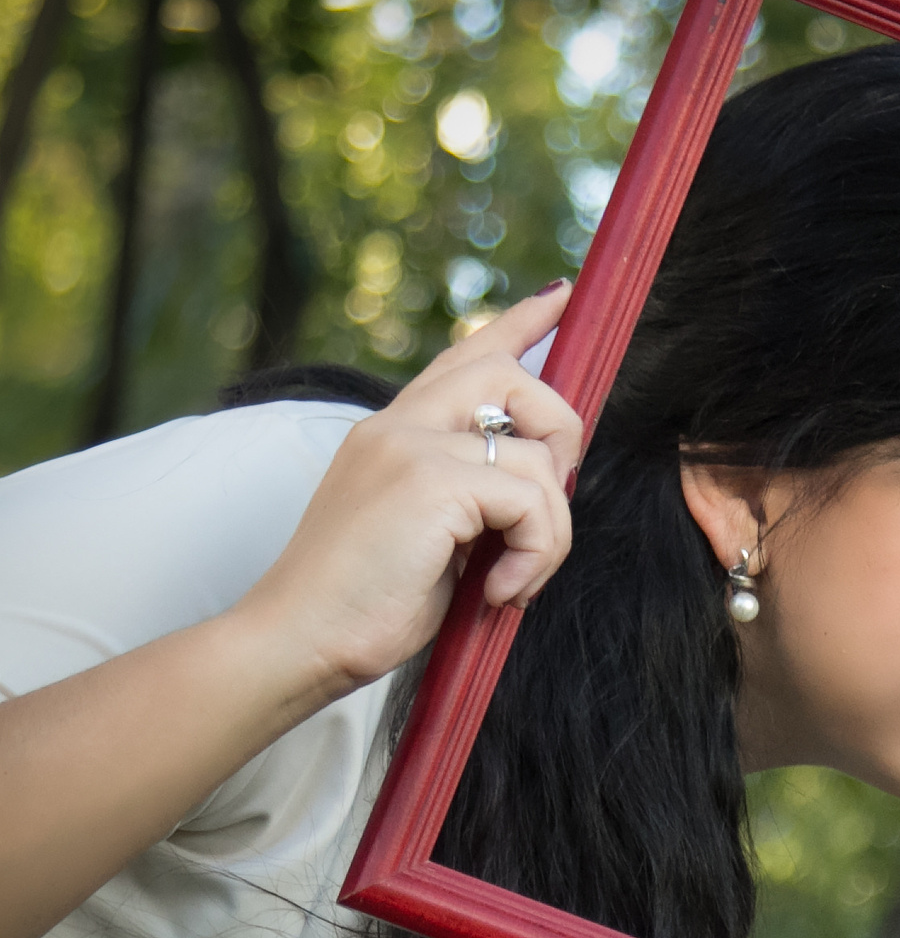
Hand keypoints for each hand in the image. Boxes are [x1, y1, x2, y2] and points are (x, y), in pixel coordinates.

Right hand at [230, 283, 583, 700]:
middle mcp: (398, 425)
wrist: (299, 641)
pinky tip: (501, 592)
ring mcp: (410, 446)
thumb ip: (473, 497)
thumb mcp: (430, 537)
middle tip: (548, 508)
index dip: (518, 324)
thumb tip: (542, 482)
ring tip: (514, 581)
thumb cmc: (364, 607)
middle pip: (511, 375)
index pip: (462, 357)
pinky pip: (531, 500)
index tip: (561, 296)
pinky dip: (538, 552)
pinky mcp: (430, 481)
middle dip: (560, 432)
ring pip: (536, 457)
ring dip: (551, 531)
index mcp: (393, 434)